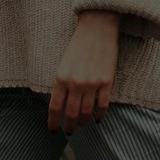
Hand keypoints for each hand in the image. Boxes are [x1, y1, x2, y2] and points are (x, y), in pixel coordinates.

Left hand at [48, 12, 118, 132]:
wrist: (97, 27)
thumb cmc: (78, 44)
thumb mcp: (63, 63)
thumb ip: (61, 83)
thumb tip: (60, 103)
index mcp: (61, 78)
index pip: (54, 107)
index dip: (53, 122)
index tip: (54, 130)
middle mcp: (75, 83)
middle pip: (71, 114)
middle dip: (70, 126)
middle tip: (70, 131)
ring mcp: (92, 83)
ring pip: (87, 112)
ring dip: (84, 122)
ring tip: (82, 125)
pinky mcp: (106, 81)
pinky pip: (103, 105)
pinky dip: (100, 114)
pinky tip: (97, 118)